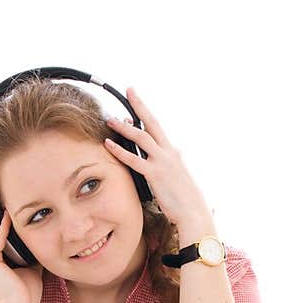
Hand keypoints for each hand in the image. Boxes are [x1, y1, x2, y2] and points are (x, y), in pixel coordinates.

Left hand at [104, 85, 213, 233]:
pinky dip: (120, 151)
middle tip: (129, 91)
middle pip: (151, 123)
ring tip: (110, 120)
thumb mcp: (179, 175)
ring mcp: (162, 162)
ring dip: (124, 128)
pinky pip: (134, 159)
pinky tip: (109, 145)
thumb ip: (172, 162)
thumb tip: (172, 152)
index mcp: (173, 152)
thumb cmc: (185, 198)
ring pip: (141, 138)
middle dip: (139, 105)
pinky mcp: (155, 175)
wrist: (193, 211)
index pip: (157, 126)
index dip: (145, 112)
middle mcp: (168, 152)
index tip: (135, 99)